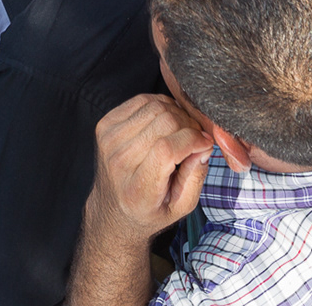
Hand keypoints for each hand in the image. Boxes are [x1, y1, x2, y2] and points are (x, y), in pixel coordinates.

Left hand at [87, 94, 214, 242]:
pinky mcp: (105, 125)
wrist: (113, 211)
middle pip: (164, 122)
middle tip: (196, 138)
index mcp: (137, 188)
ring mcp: (109, 140)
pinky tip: (165, 123)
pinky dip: (160, 106)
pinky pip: (141, 100)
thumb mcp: (180, 207)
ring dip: (176, 114)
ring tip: (181, 131)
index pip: (166, 149)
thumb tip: (205, 145)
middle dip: (189, 126)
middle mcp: (119, 161)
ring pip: (155, 106)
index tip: (206, 143)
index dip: (193, 139)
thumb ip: (196, 177)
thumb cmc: (150, 209)